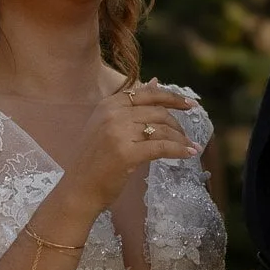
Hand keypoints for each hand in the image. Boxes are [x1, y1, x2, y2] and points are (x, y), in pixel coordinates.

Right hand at [56, 81, 198, 216]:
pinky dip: (179, 150)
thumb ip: (131, 104)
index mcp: (108, 104)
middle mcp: (113, 114)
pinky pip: (162, 147)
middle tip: (186, 136)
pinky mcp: (127, 153)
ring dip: (180, 139)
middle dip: (177, 123)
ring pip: (162, 129)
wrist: (78, 189)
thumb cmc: (95, 159)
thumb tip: (156, 81)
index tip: (190, 104)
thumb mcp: (108, 125)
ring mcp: (119, 133)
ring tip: (189, 146)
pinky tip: (188, 154)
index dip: (173, 98)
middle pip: (158, 112)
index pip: (148, 94)